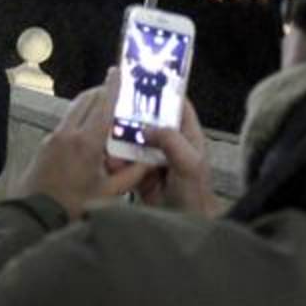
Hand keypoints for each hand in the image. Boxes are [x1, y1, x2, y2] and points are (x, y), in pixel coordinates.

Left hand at [10, 69, 148, 219]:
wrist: (34, 214)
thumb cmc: (74, 205)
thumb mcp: (109, 194)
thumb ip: (132, 174)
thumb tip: (150, 158)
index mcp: (87, 142)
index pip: (104, 105)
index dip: (113, 86)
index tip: (119, 70)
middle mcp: (69, 132)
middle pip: (87, 100)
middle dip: (102, 91)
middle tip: (118, 89)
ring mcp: (54, 136)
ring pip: (75, 108)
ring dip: (90, 102)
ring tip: (105, 106)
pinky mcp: (46, 142)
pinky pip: (66, 121)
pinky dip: (80, 116)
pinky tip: (89, 131)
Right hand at [111, 98, 224, 217]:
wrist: (186, 224)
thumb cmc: (196, 195)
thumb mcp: (189, 163)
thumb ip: (171, 141)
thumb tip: (148, 128)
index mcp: (187, 135)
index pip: (176, 105)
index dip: (163, 92)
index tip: (145, 80)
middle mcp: (170, 143)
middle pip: (149, 120)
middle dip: (132, 116)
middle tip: (116, 109)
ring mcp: (155, 158)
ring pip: (133, 140)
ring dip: (121, 141)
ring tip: (110, 142)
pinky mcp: (141, 173)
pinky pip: (126, 161)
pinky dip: (117, 160)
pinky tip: (109, 161)